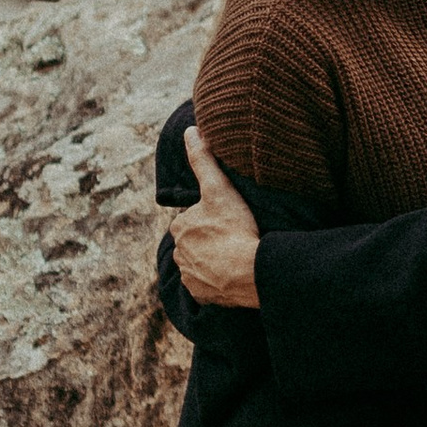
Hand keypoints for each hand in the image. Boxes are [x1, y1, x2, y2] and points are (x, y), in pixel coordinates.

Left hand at [169, 125, 261, 307]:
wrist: (248, 272)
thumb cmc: (234, 228)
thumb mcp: (219, 188)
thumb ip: (203, 160)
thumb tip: (190, 131)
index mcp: (180, 227)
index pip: (193, 219)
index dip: (212, 217)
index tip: (229, 219)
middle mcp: (179, 253)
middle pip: (195, 242)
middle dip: (210, 240)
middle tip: (235, 237)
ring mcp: (189, 277)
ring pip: (200, 264)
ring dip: (213, 261)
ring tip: (236, 256)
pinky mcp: (201, 296)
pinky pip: (206, 286)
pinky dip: (217, 281)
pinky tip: (233, 275)